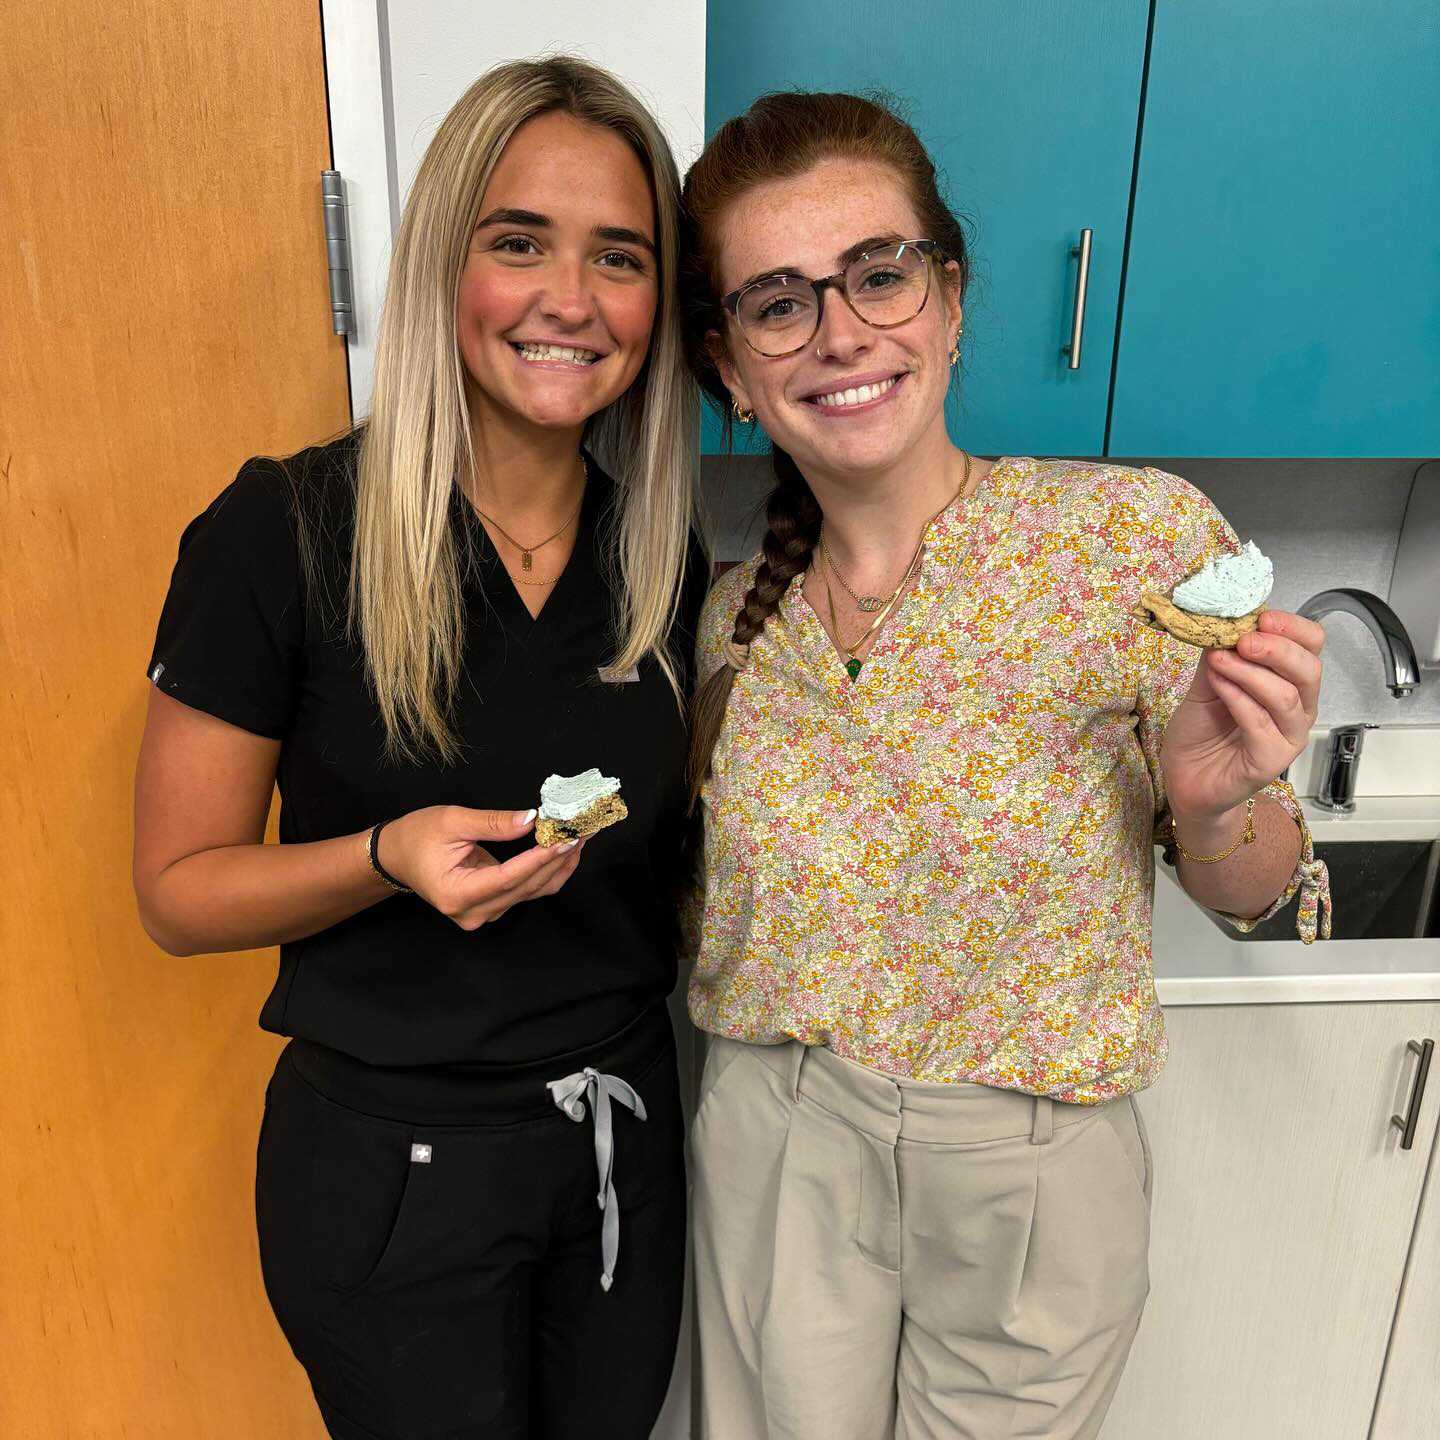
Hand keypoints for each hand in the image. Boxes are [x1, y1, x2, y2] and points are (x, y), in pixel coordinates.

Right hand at [377, 805, 583, 929]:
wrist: (397, 856)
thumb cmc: (417, 837)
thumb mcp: (452, 821)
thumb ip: (493, 823)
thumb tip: (531, 820)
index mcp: (457, 894)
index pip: (509, 878)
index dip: (541, 859)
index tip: (566, 839)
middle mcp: (473, 912)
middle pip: (526, 887)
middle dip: (558, 859)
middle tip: (582, 830)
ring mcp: (483, 914)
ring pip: (531, 892)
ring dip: (557, 865)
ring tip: (579, 836)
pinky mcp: (492, 907)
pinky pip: (526, 892)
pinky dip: (546, 871)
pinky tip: (564, 851)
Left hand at [1159, 610, 1324, 824]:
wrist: (1185, 777)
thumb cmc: (1201, 732)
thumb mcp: (1207, 682)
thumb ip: (1220, 654)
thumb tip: (1223, 622)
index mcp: (1288, 683)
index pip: (1310, 646)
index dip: (1292, 628)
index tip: (1263, 617)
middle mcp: (1297, 709)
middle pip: (1309, 670)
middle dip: (1277, 649)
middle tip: (1244, 639)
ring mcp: (1287, 737)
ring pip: (1287, 697)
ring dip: (1251, 673)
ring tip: (1220, 661)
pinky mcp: (1270, 761)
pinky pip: (1261, 724)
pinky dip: (1239, 699)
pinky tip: (1219, 686)